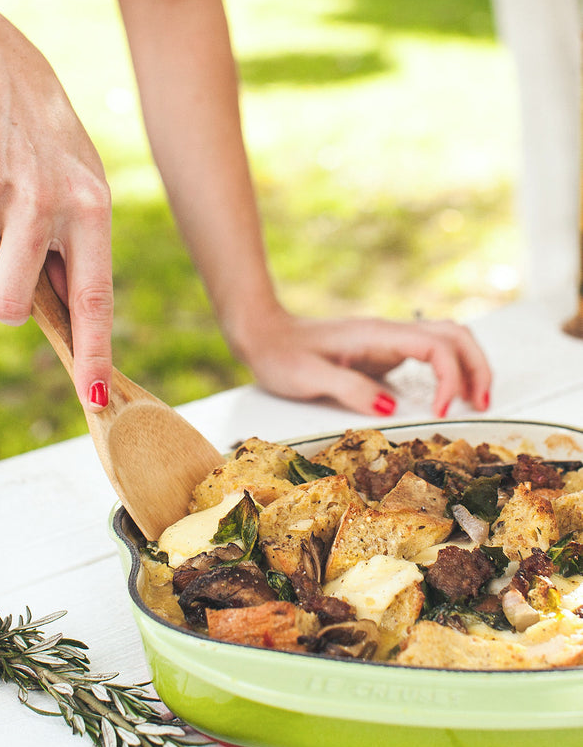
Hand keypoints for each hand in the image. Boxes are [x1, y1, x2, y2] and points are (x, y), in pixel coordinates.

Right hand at [0, 0, 112, 412]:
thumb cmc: (40, 136)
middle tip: (3, 253)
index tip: (96, 397)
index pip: (94, 297)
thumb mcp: (79, 184)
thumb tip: (72, 319)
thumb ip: (79, 249)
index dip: (93, 353)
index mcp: (91, 208)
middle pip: (6, 305)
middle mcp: (47, 201)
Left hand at [232, 309, 491, 417]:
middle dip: (477, 368)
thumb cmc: (281, 355)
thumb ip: (350, 389)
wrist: (264, 335)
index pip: (436, 347)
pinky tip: (447, 397)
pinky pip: (430, 355)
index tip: (441, 412)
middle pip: (455, 336)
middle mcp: (389, 333)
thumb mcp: (309, 378)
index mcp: (376, 335)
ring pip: (447, 341)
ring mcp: (388, 341)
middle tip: (483, 405)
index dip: (450, 378)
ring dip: (469, 367)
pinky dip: (449, 372)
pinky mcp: (383, 353)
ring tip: (475, 402)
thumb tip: (391, 407)